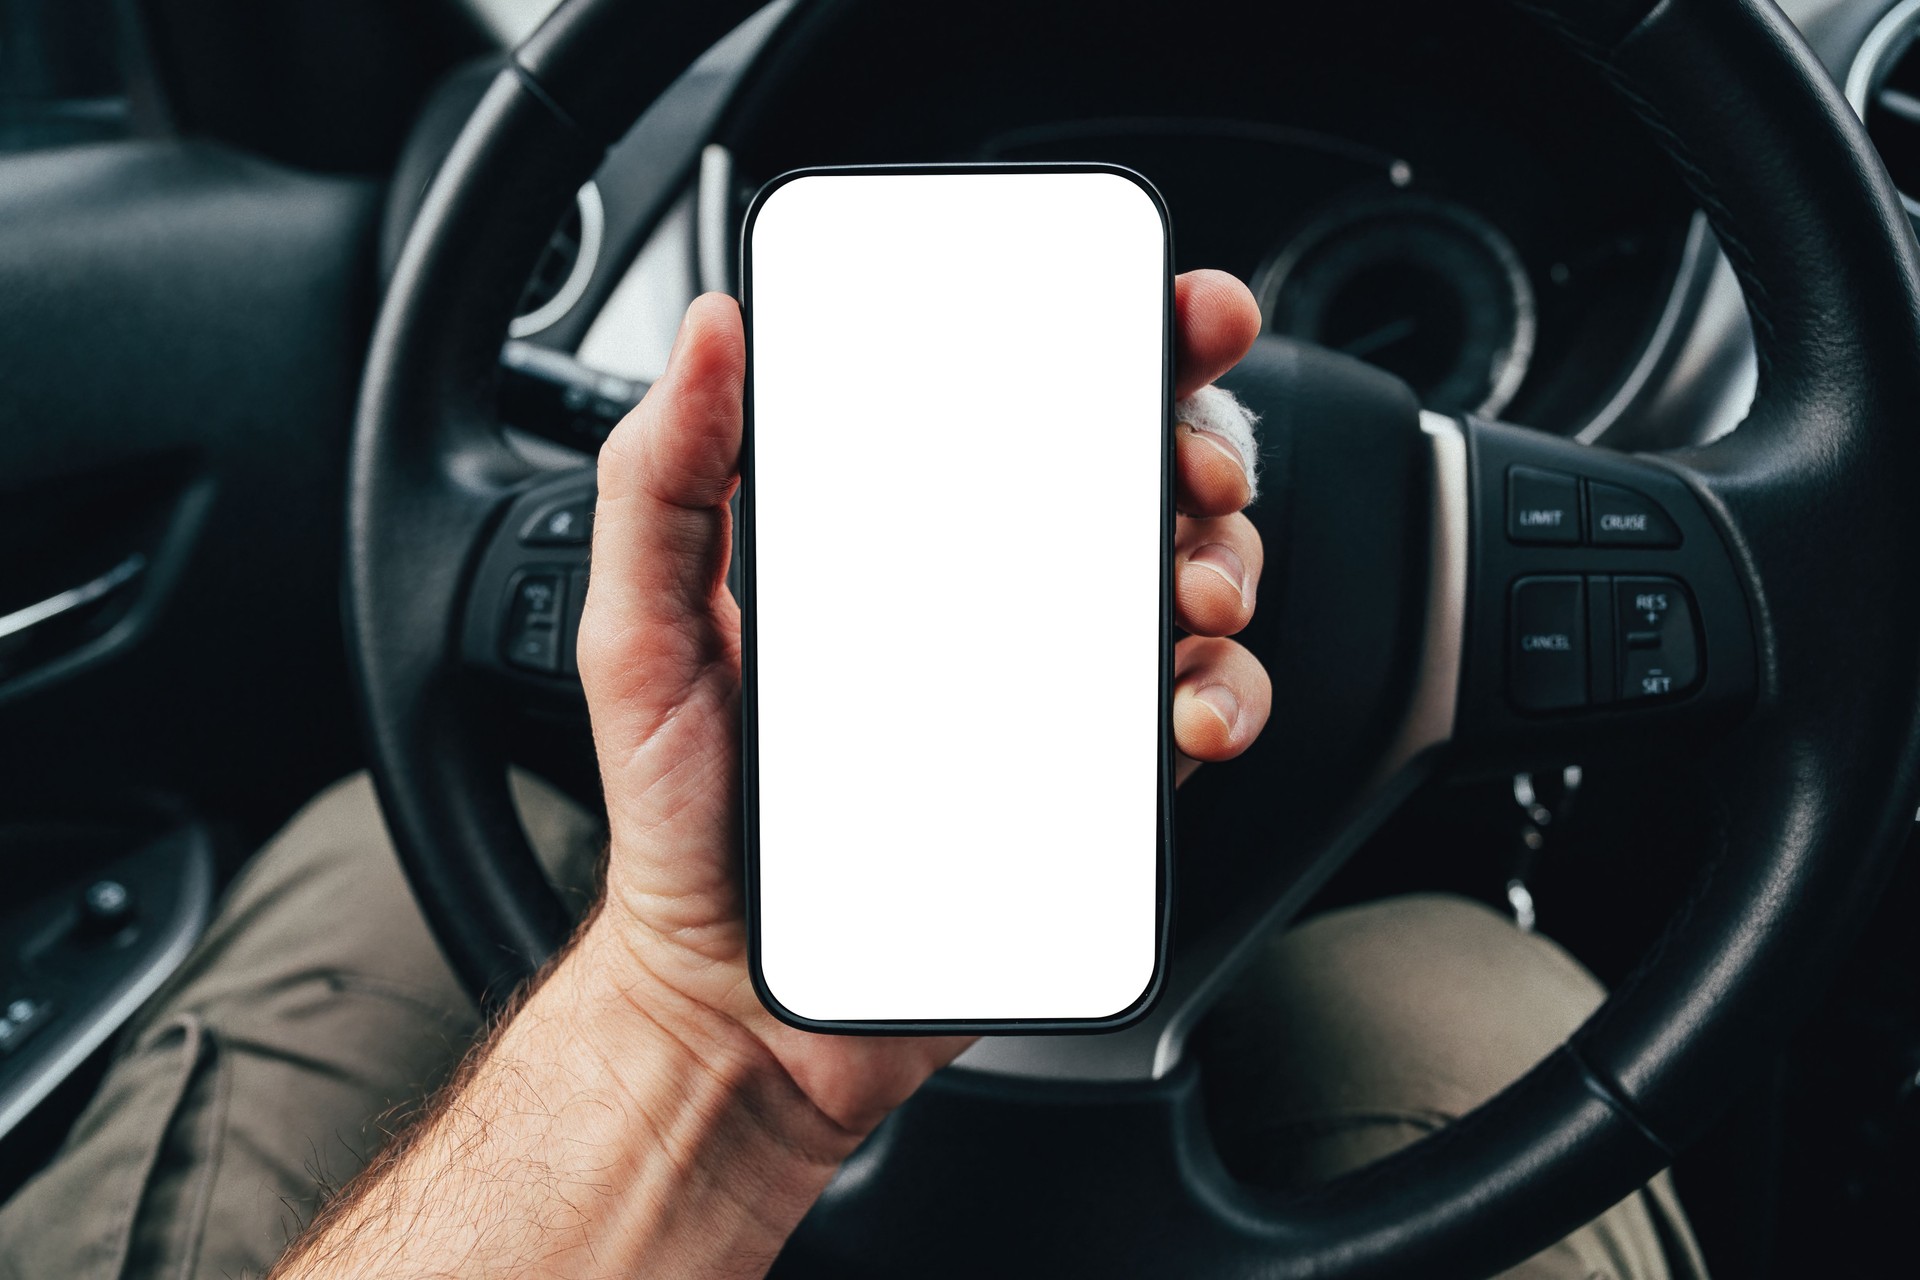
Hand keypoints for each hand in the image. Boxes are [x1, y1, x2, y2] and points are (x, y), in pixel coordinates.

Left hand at [575, 270, 1272, 1155]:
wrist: (740, 998)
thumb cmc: (684, 821)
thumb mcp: (640, 636)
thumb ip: (658, 482)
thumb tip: (709, 331)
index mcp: (893, 537)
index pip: (1015, 402)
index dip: (1113, 339)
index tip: (1172, 314)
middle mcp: (984, 597)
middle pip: (1132, 479)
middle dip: (1199, 445)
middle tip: (1184, 471)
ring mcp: (1047, 686)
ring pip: (1193, 580)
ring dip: (1228, 563)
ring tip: (1188, 596)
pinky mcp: (1091, 777)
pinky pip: (1202, 711)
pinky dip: (1231, 695)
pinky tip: (1186, 712)